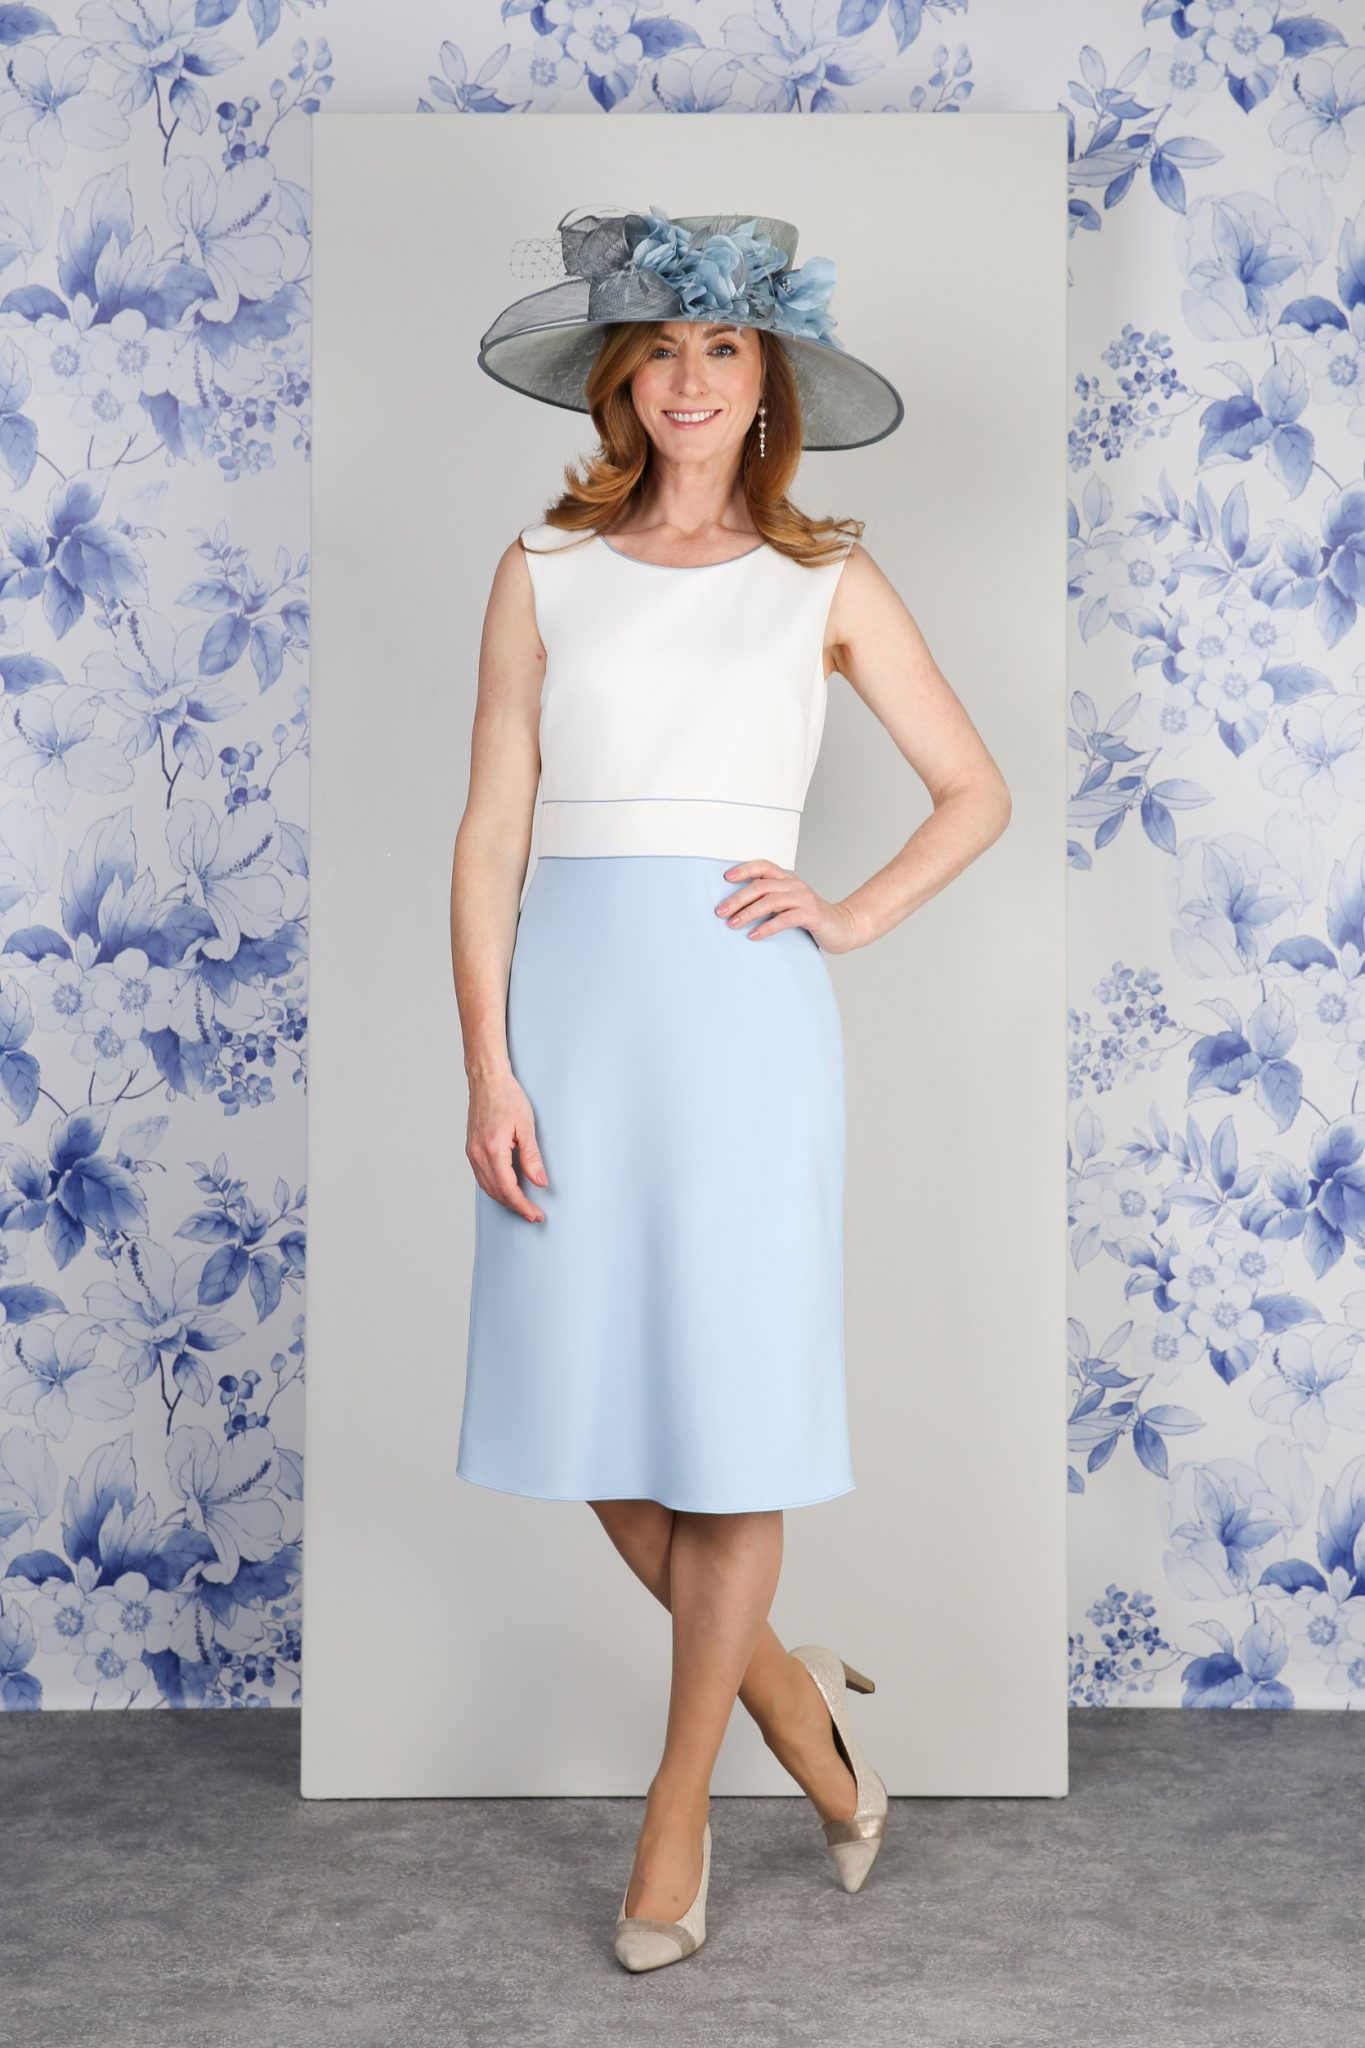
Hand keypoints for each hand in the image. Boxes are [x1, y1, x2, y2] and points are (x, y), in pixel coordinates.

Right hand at [466, 1070, 547, 1221]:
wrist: (487, 1080)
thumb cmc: (507, 1097)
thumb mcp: (526, 1127)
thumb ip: (532, 1158)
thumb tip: (539, 1182)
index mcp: (493, 1149)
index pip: (508, 1188)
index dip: (522, 1205)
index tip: (534, 1214)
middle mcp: (478, 1154)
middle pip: (496, 1192)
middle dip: (515, 1206)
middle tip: (532, 1214)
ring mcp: (472, 1152)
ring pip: (487, 1187)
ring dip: (504, 1200)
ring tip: (522, 1206)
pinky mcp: (471, 1149)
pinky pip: (481, 1177)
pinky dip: (495, 1188)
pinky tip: (506, 1190)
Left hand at [714, 860, 863, 952]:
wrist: (844, 927)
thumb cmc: (811, 918)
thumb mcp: (789, 904)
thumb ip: (770, 901)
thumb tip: (736, 907)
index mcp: (788, 879)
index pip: (764, 866)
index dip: (744, 869)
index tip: (725, 878)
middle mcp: (795, 885)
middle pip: (762, 885)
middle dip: (738, 898)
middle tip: (720, 911)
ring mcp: (804, 899)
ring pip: (771, 901)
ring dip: (748, 912)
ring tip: (732, 924)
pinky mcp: (811, 915)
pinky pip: (785, 919)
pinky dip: (767, 927)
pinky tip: (753, 935)